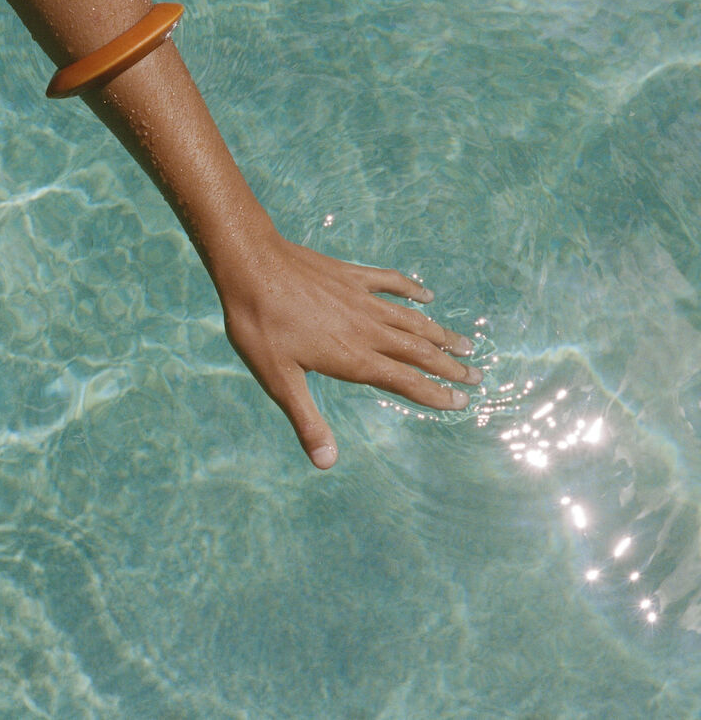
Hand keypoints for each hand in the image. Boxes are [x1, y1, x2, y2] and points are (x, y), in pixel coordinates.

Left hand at [216, 231, 479, 468]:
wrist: (252, 267)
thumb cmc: (260, 326)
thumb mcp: (279, 380)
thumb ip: (307, 420)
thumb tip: (326, 462)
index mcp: (354, 358)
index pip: (405, 381)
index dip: (434, 394)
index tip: (461, 403)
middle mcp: (367, 328)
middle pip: (419, 351)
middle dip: (449, 366)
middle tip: (477, 376)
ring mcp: (361, 299)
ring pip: (412, 319)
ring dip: (440, 333)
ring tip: (465, 343)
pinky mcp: (351, 276)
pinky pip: (390, 282)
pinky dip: (412, 289)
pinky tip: (426, 295)